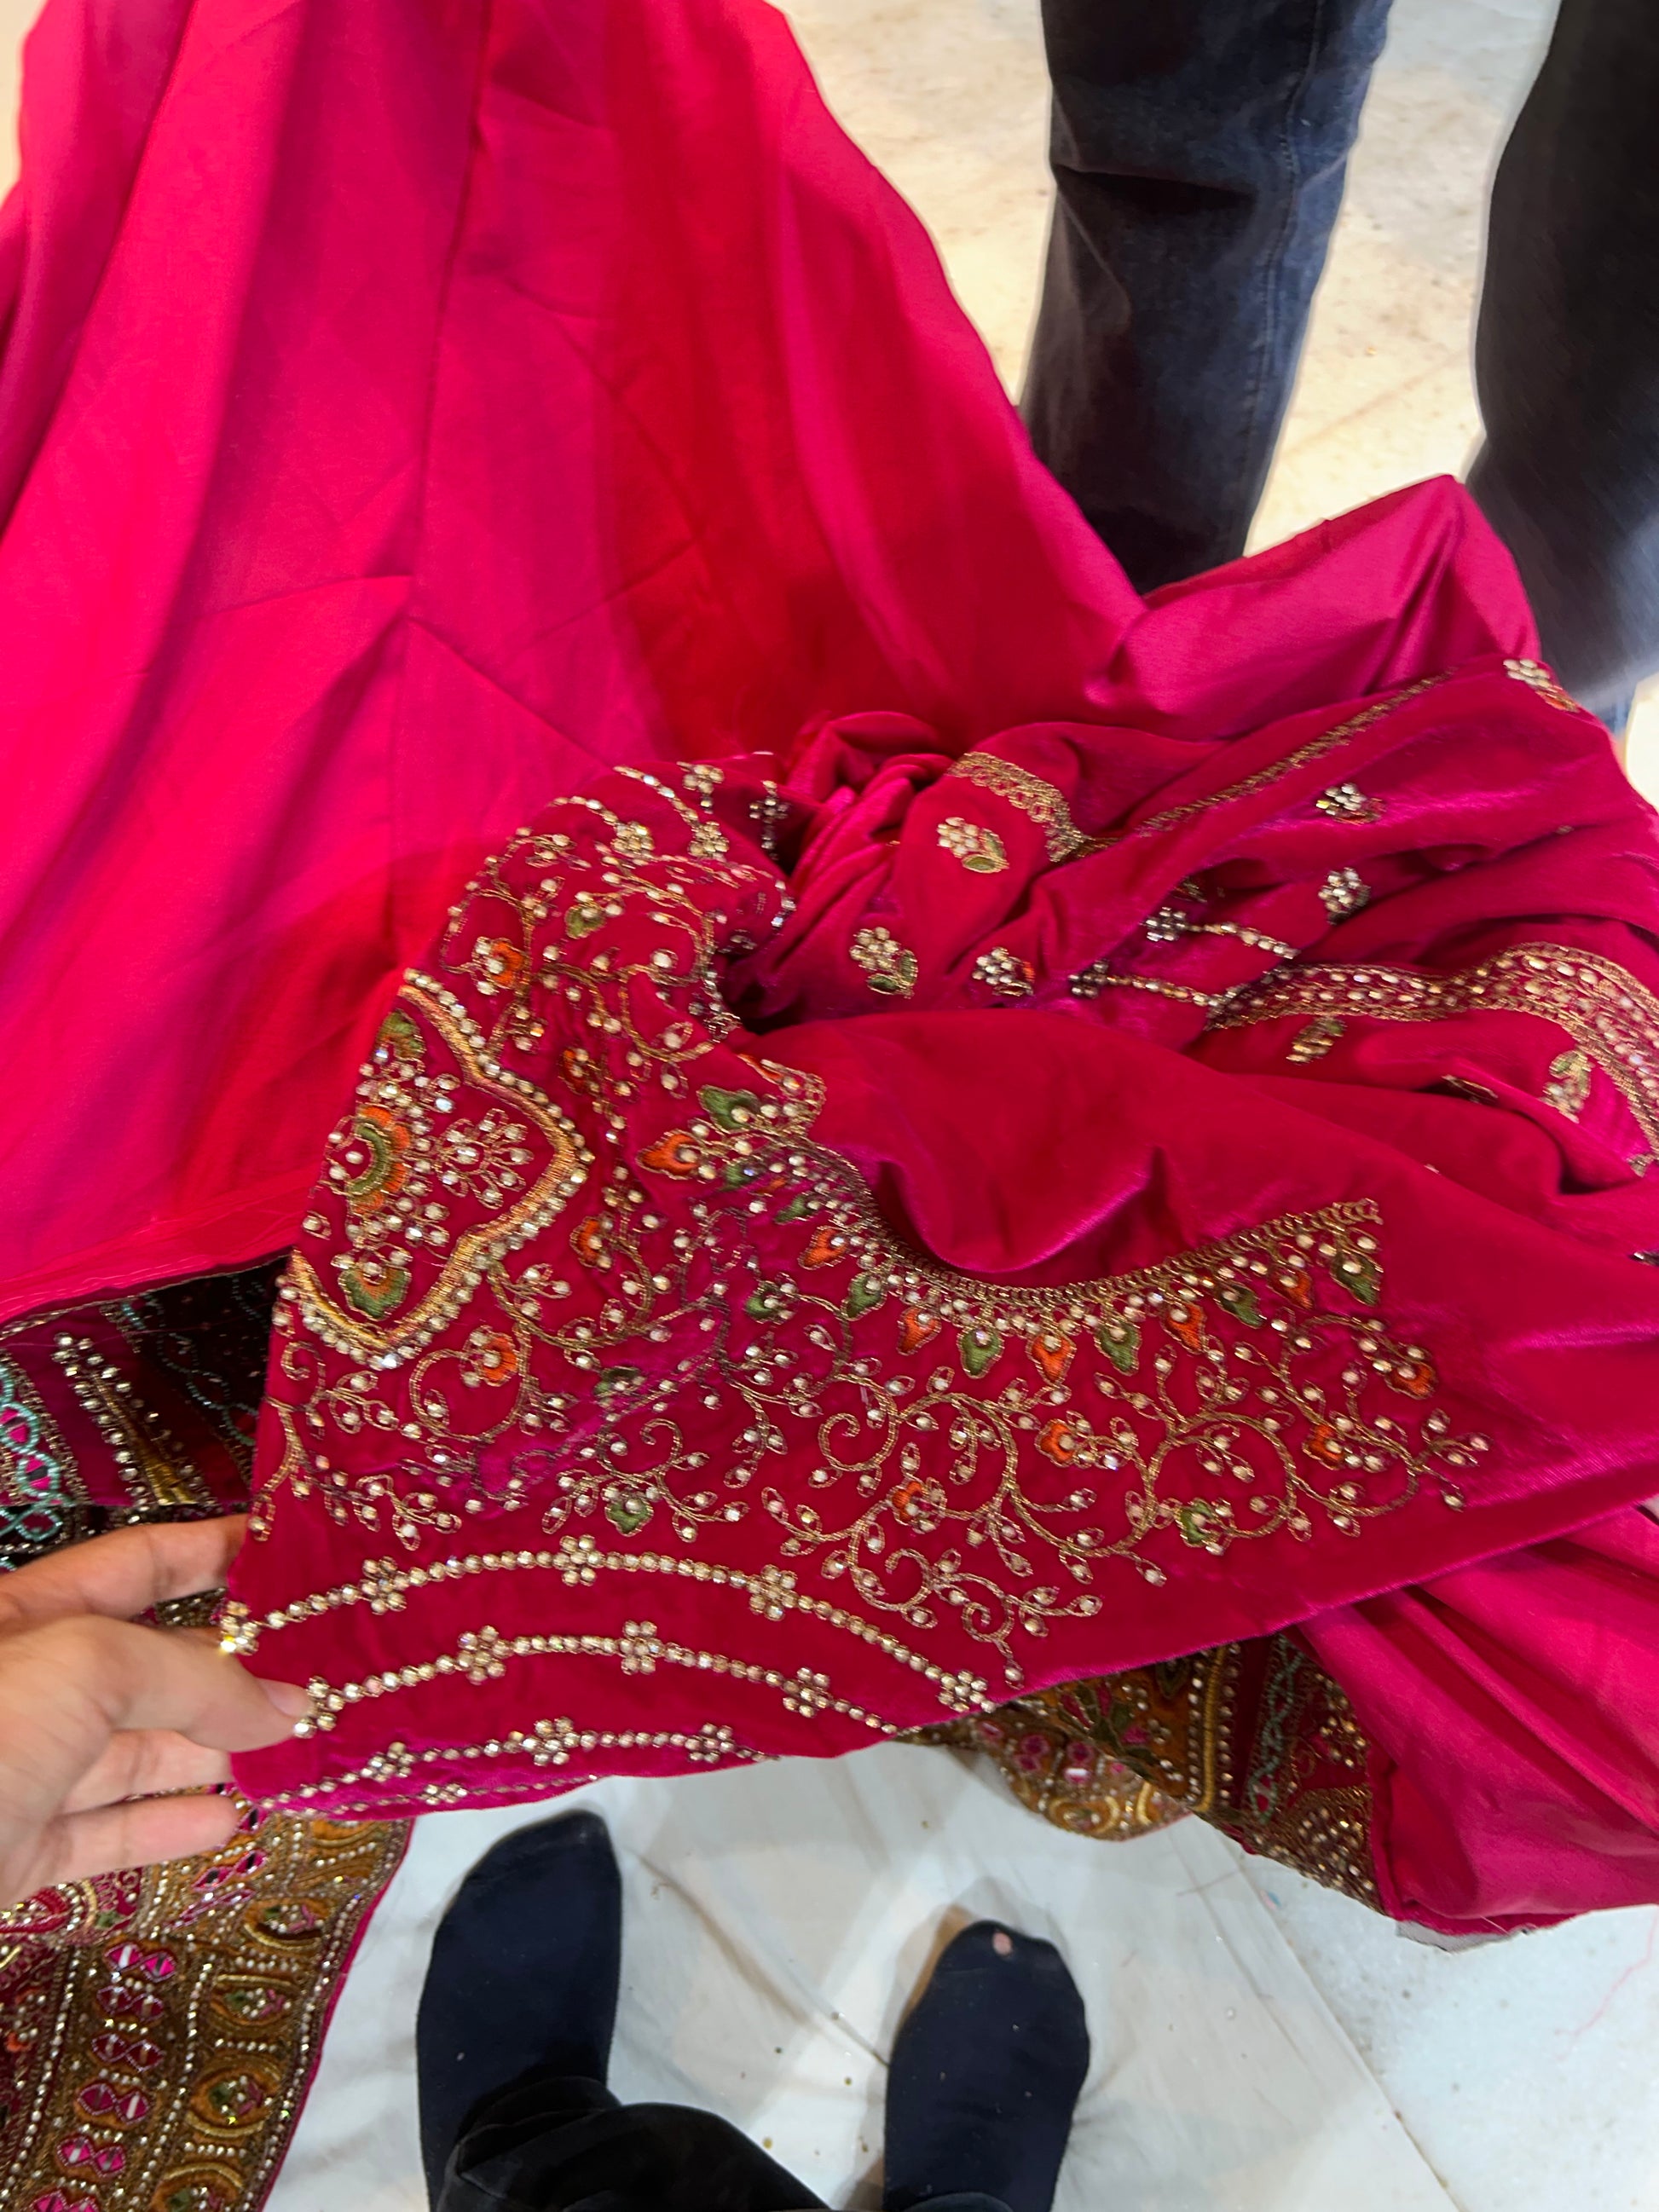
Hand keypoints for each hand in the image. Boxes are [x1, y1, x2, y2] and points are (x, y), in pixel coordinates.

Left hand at [0, 1517, 309, 1906]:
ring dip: (215, 1750)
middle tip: (322, 1673)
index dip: (213, 1553)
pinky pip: (103, 1834)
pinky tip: (230, 1820)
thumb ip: (194, 1676)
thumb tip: (285, 1704)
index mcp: (18, 1614)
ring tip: (296, 1747)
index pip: (135, 1564)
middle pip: (143, 1663)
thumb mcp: (85, 1666)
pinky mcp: (8, 1858)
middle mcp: (17, 1687)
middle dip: (231, 1667)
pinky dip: (171, 1827)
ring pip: (130, 1752)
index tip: (295, 1556)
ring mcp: (12, 1775)